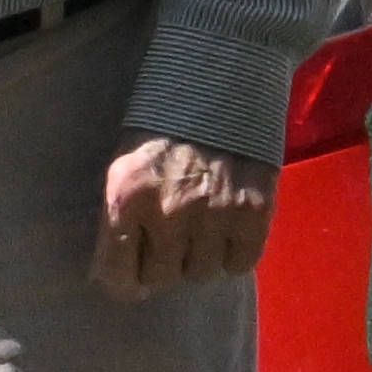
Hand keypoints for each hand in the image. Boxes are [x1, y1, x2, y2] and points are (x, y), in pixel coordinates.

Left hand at [98, 135, 275, 298]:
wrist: (221, 89)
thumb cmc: (163, 130)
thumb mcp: (125, 168)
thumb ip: (119, 219)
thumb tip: (122, 278)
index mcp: (127, 198)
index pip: (117, 273)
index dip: (124, 282)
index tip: (132, 279)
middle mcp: (169, 212)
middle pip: (163, 277)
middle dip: (165, 263)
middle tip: (172, 239)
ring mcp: (214, 214)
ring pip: (202, 273)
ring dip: (200, 257)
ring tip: (203, 229)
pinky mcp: (253, 213)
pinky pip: (240, 264)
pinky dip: (234, 254)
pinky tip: (229, 230)